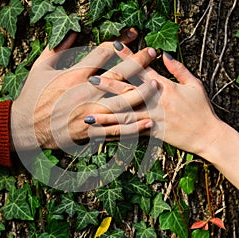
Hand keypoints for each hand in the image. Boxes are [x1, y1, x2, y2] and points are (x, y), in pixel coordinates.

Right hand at [10, 30, 156, 151]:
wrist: (25, 127)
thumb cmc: (33, 95)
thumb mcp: (40, 67)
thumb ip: (57, 48)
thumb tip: (72, 31)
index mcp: (74, 74)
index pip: (103, 52)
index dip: (121, 41)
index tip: (133, 35)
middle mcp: (85, 92)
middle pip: (119, 74)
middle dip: (138, 61)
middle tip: (152, 52)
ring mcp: (90, 112)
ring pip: (123, 102)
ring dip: (142, 92)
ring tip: (157, 84)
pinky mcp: (91, 131)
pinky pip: (116, 129)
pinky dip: (133, 127)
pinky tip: (148, 121)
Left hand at [99, 42, 224, 155]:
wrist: (207, 135)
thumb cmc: (201, 109)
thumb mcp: (194, 85)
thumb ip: (178, 70)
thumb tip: (165, 55)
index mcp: (165, 87)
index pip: (143, 68)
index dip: (129, 56)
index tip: (115, 47)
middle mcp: (156, 101)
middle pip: (129, 90)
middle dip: (109, 84)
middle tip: (91, 80)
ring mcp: (153, 117)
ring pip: (126, 114)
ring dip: (107, 115)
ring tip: (89, 115)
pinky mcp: (153, 132)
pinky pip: (132, 132)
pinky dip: (118, 133)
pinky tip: (104, 135)